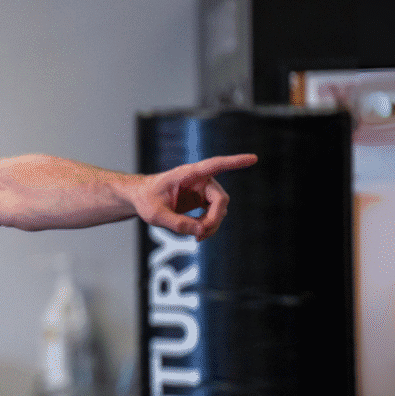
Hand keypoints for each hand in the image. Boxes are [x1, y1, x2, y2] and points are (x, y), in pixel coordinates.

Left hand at [136, 154, 256, 240]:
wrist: (140, 197)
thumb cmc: (146, 199)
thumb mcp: (155, 214)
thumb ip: (177, 224)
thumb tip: (200, 231)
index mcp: (188, 174)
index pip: (215, 165)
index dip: (235, 162)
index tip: (254, 159)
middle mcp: (199, 179)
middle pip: (220, 199)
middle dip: (214, 219)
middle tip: (200, 236)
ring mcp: (202, 189)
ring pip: (219, 209)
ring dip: (211, 225)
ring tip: (196, 237)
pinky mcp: (202, 199)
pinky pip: (214, 214)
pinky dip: (209, 226)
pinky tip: (198, 234)